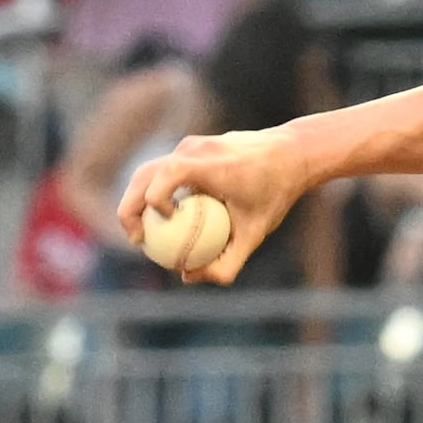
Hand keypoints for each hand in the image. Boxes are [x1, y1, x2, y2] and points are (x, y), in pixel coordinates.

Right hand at [115, 127, 313, 286]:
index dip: (155, 200)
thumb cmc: (275, 193)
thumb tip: (189, 278)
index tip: (165, 223)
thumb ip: (228, 261)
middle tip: (137, 240)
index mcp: (210, 165)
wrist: (291, 153)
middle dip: (130, 208)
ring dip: (137, 200)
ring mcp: (189, 145)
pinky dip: (154, 192)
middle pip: (144, 174)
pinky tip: (162, 219)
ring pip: (148, 170)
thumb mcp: (257, 232)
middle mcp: (194, 150)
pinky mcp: (190, 146)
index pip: (166, 175)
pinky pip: (162, 169)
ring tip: (142, 233)